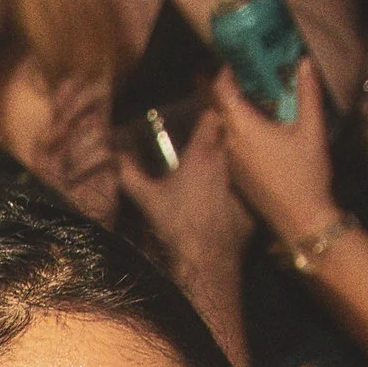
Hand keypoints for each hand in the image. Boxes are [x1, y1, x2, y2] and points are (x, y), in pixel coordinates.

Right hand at [117, 104, 252, 280]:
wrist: (205, 257)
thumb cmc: (175, 224)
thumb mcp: (147, 198)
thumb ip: (129, 175)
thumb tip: (115, 159)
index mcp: (202, 154)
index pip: (212, 115)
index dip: (209, 108)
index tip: (205, 109)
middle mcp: (226, 162)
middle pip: (229, 134)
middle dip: (222, 131)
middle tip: (211, 135)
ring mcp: (243, 182)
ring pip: (241, 160)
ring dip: (233, 159)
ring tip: (220, 165)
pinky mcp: (252, 204)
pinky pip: (247, 189)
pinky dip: (240, 190)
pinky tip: (228, 199)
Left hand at [211, 61, 339, 243]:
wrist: (300, 219)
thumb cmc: (305, 175)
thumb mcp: (311, 130)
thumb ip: (307, 94)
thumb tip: (304, 64)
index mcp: (243, 128)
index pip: (222, 90)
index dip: (227, 72)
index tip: (240, 61)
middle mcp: (230, 142)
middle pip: (224, 107)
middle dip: (238, 90)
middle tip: (259, 77)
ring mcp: (232, 161)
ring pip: (229, 126)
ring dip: (242, 112)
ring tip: (267, 102)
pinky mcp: (237, 174)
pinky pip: (234, 144)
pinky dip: (244, 132)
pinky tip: (267, 131)